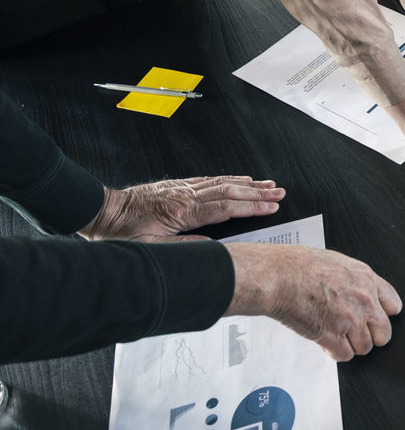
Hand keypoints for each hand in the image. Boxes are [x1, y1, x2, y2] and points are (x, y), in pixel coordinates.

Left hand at [78, 176, 284, 241]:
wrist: (101, 213)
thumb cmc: (121, 234)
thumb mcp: (151, 250)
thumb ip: (185, 248)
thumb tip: (215, 247)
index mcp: (181, 212)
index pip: (225, 207)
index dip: (251, 206)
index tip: (271, 206)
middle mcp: (184, 196)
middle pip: (229, 191)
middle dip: (257, 192)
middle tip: (279, 192)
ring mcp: (181, 189)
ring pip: (221, 183)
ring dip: (247, 184)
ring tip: (268, 184)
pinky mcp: (176, 187)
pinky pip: (209, 180)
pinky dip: (228, 179)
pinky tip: (239, 179)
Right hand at [226, 243, 401, 360]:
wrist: (277, 277)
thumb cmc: (297, 266)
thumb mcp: (337, 262)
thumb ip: (354, 281)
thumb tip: (359, 293)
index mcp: (366, 279)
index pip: (394, 306)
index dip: (383, 315)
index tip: (377, 319)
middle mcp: (364, 301)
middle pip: (384, 333)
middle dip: (371, 335)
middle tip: (357, 332)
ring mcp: (350, 321)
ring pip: (365, 348)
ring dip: (351, 345)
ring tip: (337, 335)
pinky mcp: (332, 336)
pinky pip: (345, 355)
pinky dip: (335, 352)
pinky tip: (326, 342)